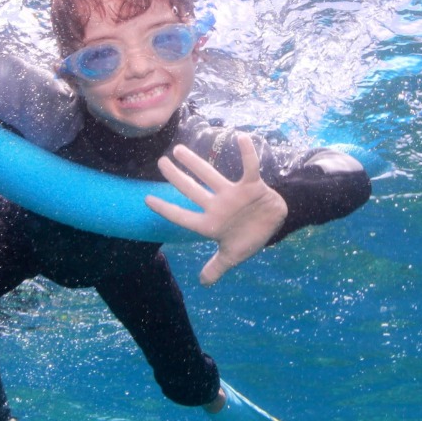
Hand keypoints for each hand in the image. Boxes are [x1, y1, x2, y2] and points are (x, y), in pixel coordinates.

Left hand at [145, 133, 287, 285]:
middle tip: (161, 162)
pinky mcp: (252, 186)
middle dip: (176, 177)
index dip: (165, 209)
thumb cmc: (249, 237)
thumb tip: (203, 283)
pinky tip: (240, 137)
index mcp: (210, 224)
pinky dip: (247, 153)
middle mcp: (218, 206)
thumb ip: (216, 268)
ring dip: (196, 163)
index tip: (146, 199)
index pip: (183, 216)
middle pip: (192, 190)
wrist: (274, 224)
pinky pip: (249, 167)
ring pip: (211, 175)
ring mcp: (233, 194)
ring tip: (179, 150)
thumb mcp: (231, 257)